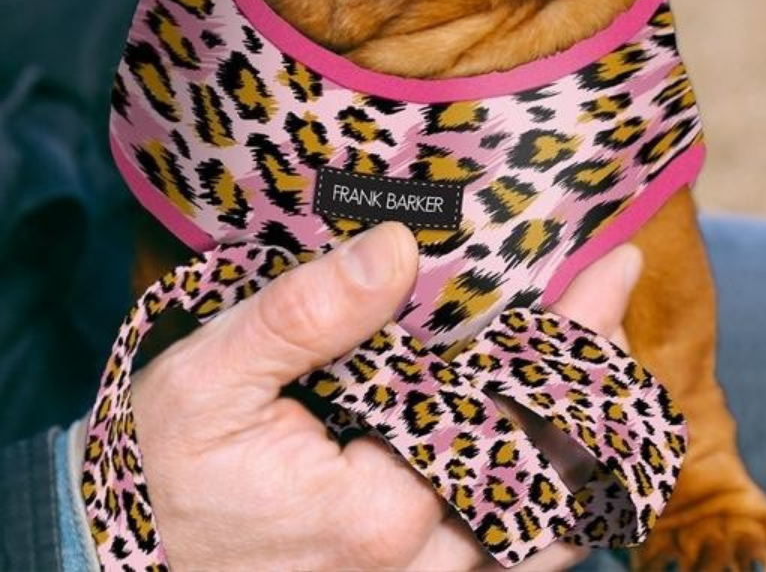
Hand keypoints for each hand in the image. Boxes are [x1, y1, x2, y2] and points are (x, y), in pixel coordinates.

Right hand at [131, 222, 642, 570]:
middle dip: (593, 373)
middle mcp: (414, 569)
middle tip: (615, 289)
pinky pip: (507, 554)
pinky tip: (564, 435)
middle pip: (546, 469)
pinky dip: (551, 496)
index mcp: (376, 512)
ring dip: (585, 436)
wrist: (125, 554)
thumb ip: (303, 316)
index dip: (570, 336)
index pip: (508, 414)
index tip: (612, 266)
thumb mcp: (209, 377)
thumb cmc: (164, 465)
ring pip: (542, 525)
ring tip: (605, 348)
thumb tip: (396, 250)